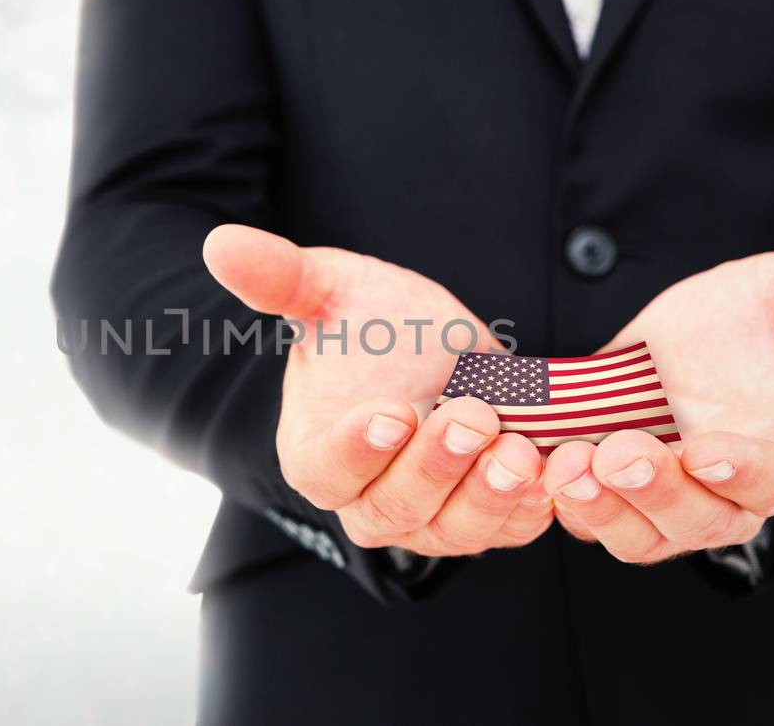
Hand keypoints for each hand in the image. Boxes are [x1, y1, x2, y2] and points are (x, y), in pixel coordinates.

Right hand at [203, 224, 554, 555]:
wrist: (443, 353)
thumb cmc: (377, 325)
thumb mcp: (334, 289)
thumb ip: (281, 277)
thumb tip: (220, 242)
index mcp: (317, 455)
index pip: (328, 471)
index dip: (359, 449)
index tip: (392, 413)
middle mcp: (367, 502)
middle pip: (394, 508)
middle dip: (437, 465)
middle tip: (471, 414)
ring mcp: (427, 521)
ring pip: (453, 530)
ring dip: (489, 496)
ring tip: (519, 450)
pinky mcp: (482, 524)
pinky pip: (508, 531)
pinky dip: (533, 508)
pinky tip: (553, 471)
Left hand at [547, 243, 773, 562]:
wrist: (689, 343)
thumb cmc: (750, 324)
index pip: (771, 477)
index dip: (740, 470)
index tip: (704, 453)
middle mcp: (730, 497)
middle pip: (701, 521)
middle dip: (657, 492)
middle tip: (617, 453)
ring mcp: (671, 508)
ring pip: (641, 536)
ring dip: (603, 510)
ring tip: (569, 468)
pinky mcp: (618, 505)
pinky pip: (592, 523)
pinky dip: (565, 506)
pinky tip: (540, 469)